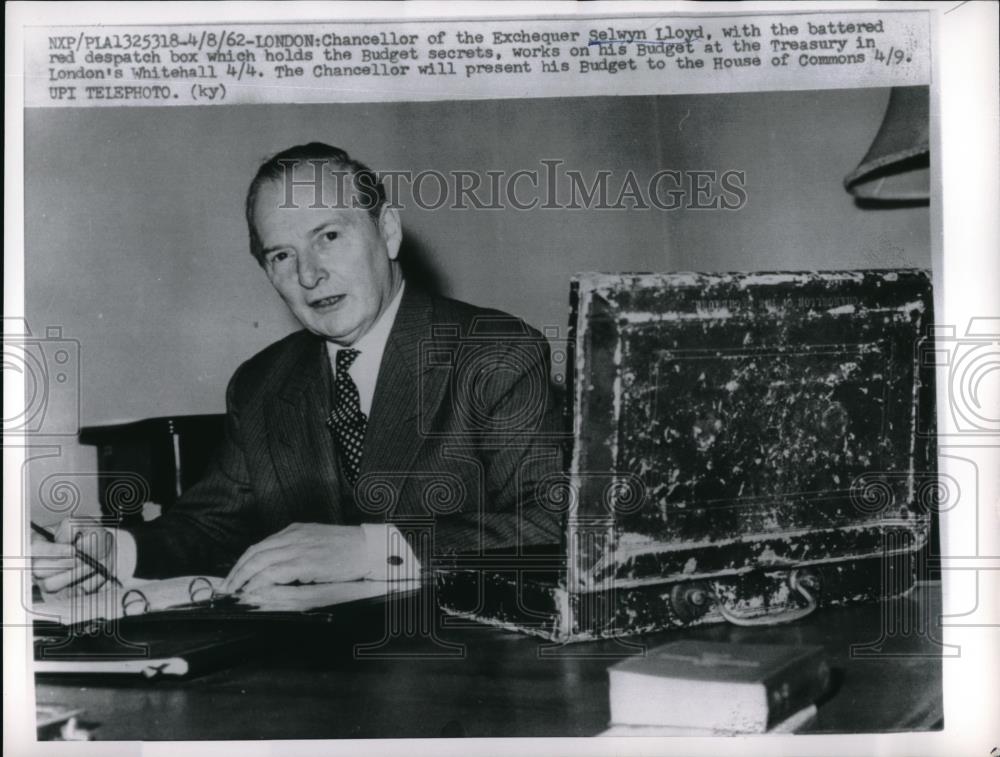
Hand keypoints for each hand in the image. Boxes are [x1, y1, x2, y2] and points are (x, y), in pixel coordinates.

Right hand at [31, 520, 115, 595]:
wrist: (104, 552)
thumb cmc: (90, 536)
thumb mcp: (84, 524)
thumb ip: (71, 527)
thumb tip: (64, 541)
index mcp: (39, 542)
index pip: (34, 548)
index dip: (53, 551)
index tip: (73, 550)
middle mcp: (37, 562)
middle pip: (38, 569)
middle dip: (66, 564)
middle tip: (83, 558)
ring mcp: (44, 579)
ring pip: (49, 584)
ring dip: (74, 575)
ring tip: (89, 566)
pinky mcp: (56, 592)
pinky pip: (62, 596)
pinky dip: (79, 588)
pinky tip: (89, 578)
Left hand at [221, 523, 369, 594]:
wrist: (369, 547)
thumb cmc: (348, 549)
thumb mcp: (317, 544)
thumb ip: (297, 552)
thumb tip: (277, 571)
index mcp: (295, 531)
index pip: (259, 546)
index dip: (242, 563)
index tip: (233, 577)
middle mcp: (294, 536)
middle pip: (255, 553)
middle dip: (236, 573)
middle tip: (226, 589)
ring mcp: (299, 548)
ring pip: (260, 561)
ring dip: (243, 579)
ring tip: (235, 593)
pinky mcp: (307, 562)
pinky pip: (276, 572)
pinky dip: (261, 582)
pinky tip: (254, 592)